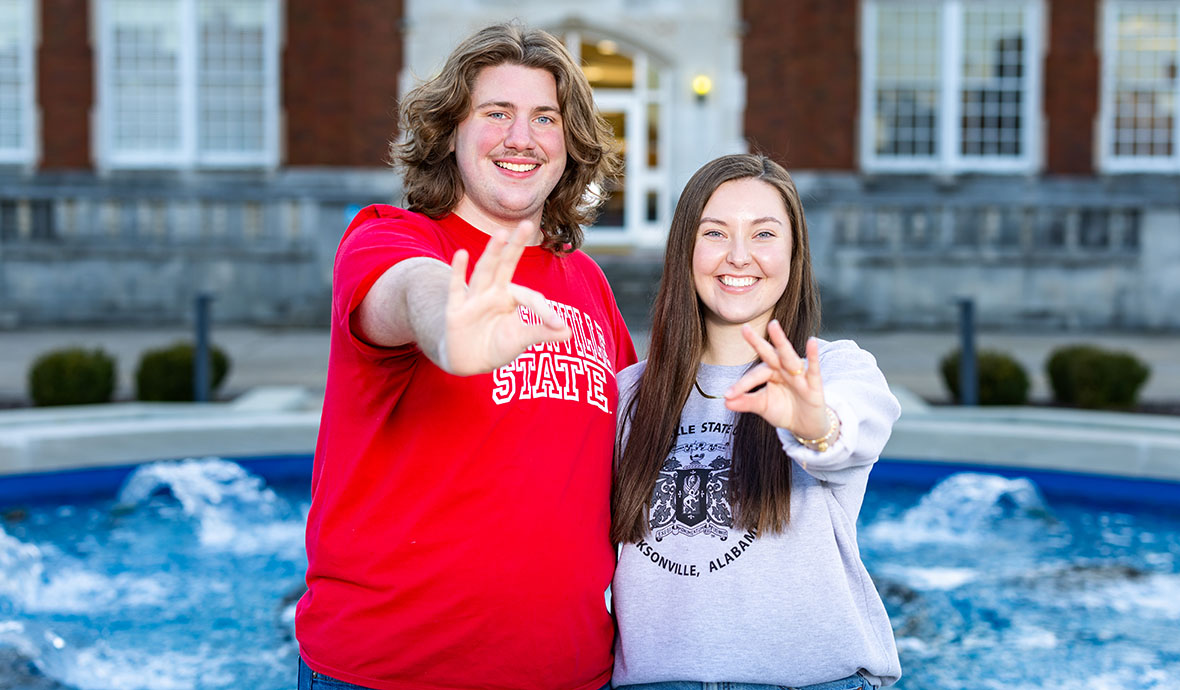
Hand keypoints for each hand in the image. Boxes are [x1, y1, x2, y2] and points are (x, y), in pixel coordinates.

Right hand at [442, 221, 570, 374]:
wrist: (468, 363)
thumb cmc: (496, 345)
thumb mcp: (521, 340)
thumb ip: (542, 334)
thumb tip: (570, 333)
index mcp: (510, 296)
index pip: (530, 297)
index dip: (545, 311)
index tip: (559, 327)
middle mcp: (492, 292)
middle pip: (505, 264)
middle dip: (515, 245)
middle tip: (528, 223)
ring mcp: (473, 299)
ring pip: (483, 271)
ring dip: (491, 253)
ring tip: (501, 234)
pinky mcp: (456, 310)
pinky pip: (457, 288)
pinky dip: (458, 272)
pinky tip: (462, 254)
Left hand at [724, 320, 828, 438]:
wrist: (805, 426)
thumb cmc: (784, 410)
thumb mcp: (762, 406)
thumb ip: (745, 402)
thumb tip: (725, 402)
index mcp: (770, 372)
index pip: (754, 375)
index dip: (741, 385)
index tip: (728, 395)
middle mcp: (783, 369)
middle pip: (769, 353)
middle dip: (757, 341)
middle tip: (744, 328)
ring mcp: (799, 374)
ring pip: (788, 356)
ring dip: (781, 340)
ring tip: (773, 325)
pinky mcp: (814, 383)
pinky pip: (813, 368)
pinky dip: (813, 355)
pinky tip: (811, 342)